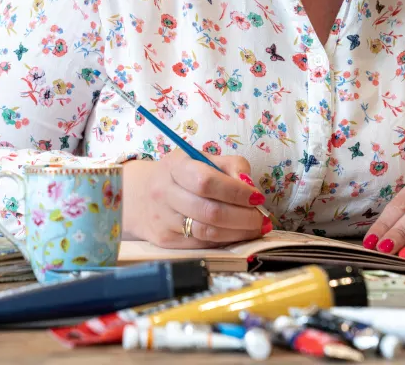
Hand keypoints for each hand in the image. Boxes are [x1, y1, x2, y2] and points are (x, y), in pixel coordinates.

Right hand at [121, 150, 270, 247]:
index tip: (257, 197)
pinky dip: (224, 241)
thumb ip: (232, 166)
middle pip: (210, 211)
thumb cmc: (182, 174)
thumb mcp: (204, 159)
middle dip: (243, 217)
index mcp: (175, 166)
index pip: (207, 181)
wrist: (142, 195)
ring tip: (255, 228)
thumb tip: (251, 188)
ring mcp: (162, 219)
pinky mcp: (164, 240)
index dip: (236, 192)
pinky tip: (236, 235)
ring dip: (238, 233)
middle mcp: (164, 192)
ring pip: (207, 232)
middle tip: (262, 218)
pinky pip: (200, 245)